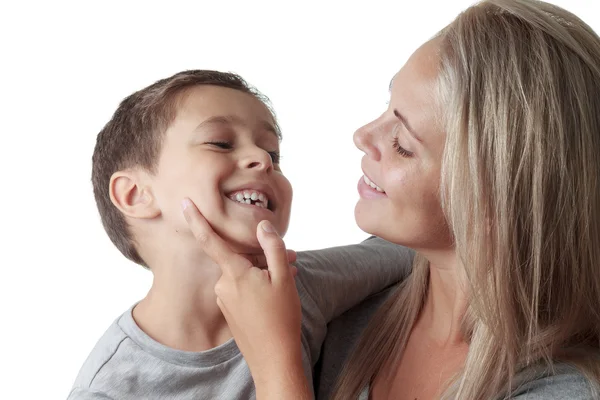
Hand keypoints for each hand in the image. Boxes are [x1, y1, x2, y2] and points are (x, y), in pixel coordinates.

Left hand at [181, 198, 309, 398]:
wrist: (273, 358)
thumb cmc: (281, 317)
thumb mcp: (283, 278)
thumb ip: (272, 247)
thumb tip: (262, 226)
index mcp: (235, 273)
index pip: (210, 240)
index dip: (197, 219)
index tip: (185, 203)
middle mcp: (224, 285)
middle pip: (240, 258)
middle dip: (263, 256)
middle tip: (291, 260)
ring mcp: (225, 299)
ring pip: (243, 274)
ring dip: (264, 272)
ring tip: (289, 278)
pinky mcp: (230, 310)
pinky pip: (242, 288)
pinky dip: (258, 285)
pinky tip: (277, 293)